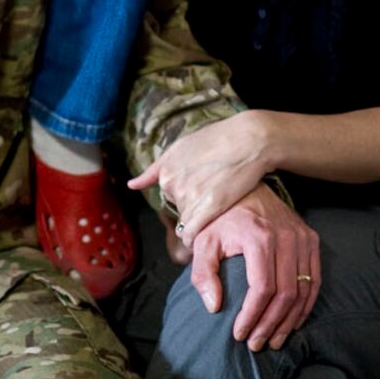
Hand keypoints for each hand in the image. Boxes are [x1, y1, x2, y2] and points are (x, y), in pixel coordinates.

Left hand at [129, 111, 269, 248]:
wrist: (248, 140)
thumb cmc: (218, 139)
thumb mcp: (180, 147)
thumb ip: (155, 169)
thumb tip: (131, 185)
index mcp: (165, 171)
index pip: (169, 194)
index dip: (187, 193)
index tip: (200, 190)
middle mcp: (173, 186)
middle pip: (178, 208)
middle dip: (192, 205)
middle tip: (213, 193)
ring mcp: (190, 198)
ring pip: (187, 221)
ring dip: (198, 219)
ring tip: (217, 204)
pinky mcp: (208, 209)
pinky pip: (191, 234)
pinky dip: (193, 239)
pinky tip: (202, 236)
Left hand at [184, 185, 320, 352]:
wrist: (244, 187)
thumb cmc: (220, 218)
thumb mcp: (202, 241)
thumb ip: (203, 273)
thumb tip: (214, 307)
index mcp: (259, 236)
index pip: (262, 288)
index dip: (252, 316)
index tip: (239, 334)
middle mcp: (286, 237)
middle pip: (285, 294)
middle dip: (271, 325)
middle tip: (257, 344)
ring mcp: (302, 238)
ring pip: (303, 290)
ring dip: (290, 321)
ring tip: (274, 340)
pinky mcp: (311, 239)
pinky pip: (315, 280)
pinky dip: (306, 305)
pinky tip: (292, 322)